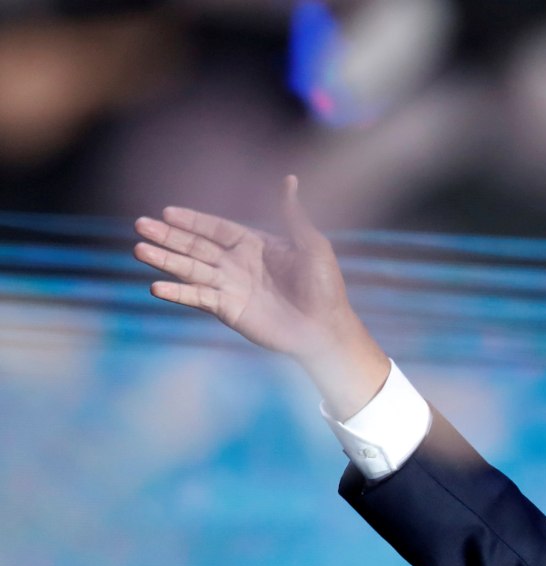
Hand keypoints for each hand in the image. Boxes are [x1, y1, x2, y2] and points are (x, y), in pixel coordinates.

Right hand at [134, 177, 389, 415]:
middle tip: (140, 225)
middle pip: (196, 246)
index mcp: (255, 245)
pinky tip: (156, 287)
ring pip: (191, 270)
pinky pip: (199, 298)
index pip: (216, 228)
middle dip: (168, 236)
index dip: (192, 221)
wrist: (326, 328)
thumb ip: (293, 215)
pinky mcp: (229, 310)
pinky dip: (178, 293)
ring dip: (165, 261)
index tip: (167, 212)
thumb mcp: (312, 245)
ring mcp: (231, 287)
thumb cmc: (324, 286)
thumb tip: (290, 179)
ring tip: (139, 250)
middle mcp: (237, 264)